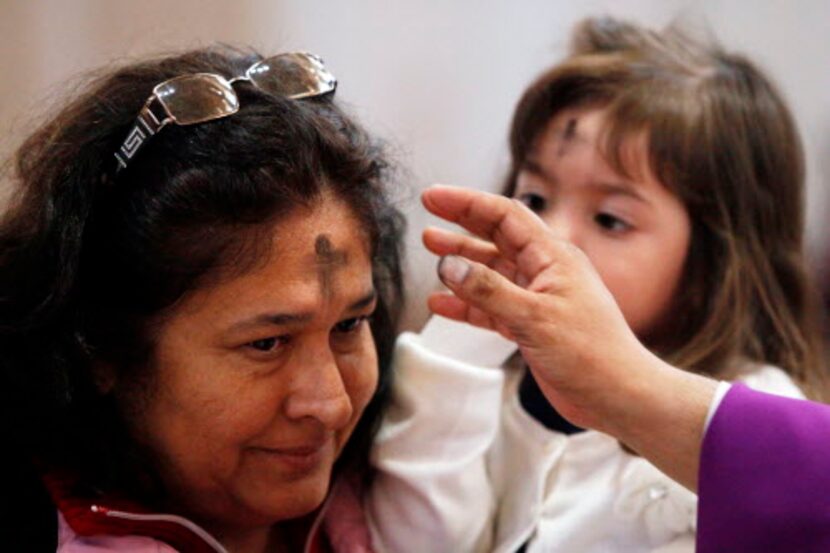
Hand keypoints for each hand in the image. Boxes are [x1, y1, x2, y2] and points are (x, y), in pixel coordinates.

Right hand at [421, 184, 655, 431]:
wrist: (618, 397)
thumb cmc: (592, 354)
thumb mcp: (535, 317)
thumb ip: (488, 290)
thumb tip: (449, 265)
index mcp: (553, 257)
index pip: (504, 215)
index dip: (466, 202)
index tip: (433, 197)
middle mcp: (545, 272)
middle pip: (496, 238)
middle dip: (461, 226)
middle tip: (428, 217)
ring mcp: (537, 299)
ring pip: (491, 273)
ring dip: (461, 264)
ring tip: (432, 255)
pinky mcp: (531, 326)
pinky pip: (491, 307)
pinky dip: (466, 304)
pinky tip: (443, 303)